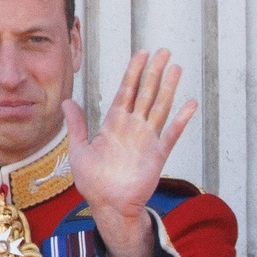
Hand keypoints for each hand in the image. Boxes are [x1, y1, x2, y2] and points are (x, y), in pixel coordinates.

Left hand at [61, 49, 197, 256]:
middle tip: (164, 51)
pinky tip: (190, 104)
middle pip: (146, 93)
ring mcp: (147, 139)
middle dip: (154, 72)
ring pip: (159, 107)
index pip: (127, 91)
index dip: (134, 72)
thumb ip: (76, 125)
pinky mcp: (158, 155)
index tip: (142, 54)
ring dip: (168, 88)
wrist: (108, 206)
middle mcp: (133, 127)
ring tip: (176, 68)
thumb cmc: (93, 182)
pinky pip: (171, 134)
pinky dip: (181, 120)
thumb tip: (67, 101)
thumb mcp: (78, 150)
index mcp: (114, 124)